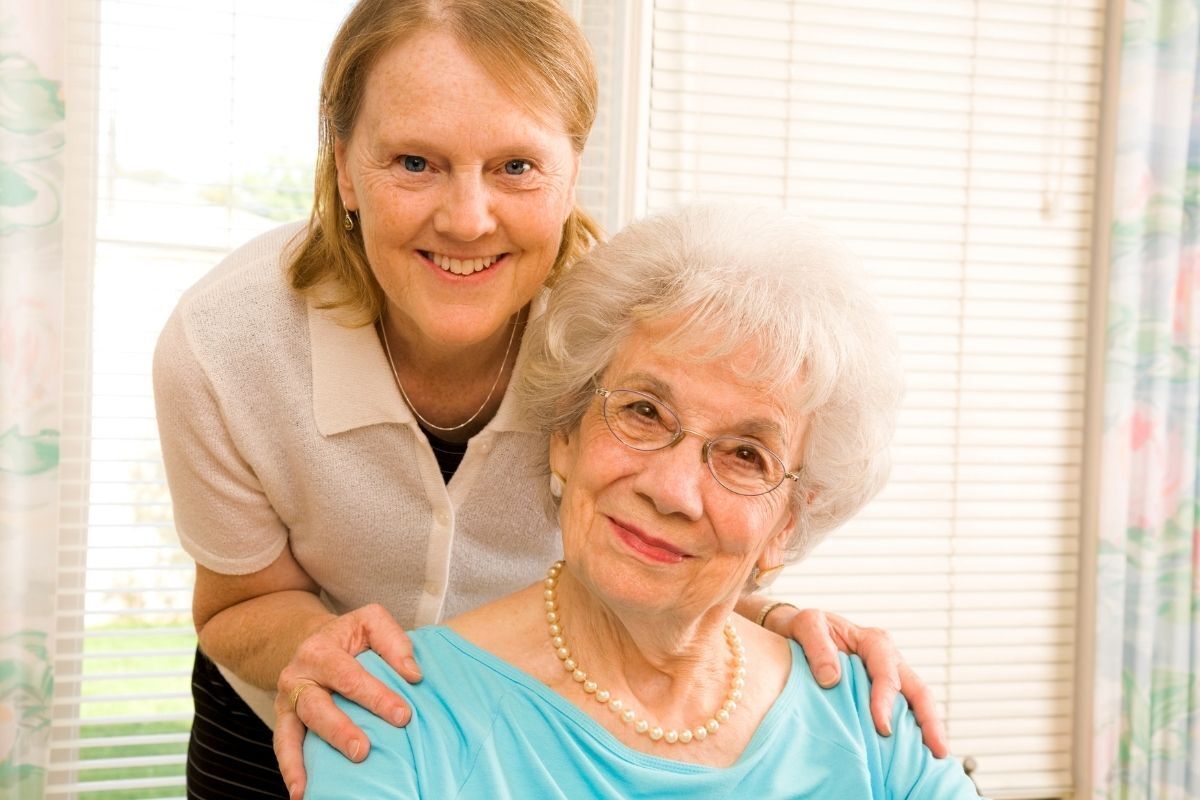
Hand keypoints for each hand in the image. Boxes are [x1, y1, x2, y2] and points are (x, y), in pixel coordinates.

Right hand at [272, 604, 423, 798]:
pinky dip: (290, 770)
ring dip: (303, 760)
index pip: (350, 676)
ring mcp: (287, 701)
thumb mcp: (372, 622)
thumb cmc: (352, 636)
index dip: (376, 696)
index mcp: (320, 650)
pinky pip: (282, 746)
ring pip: (291, 731)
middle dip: (340, 730)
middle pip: (317, 706)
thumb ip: (394, 642)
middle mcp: (297, 675)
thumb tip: (413, 674)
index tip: (403, 715)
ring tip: (313, 787)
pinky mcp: (283, 720)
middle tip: (363, 750)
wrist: (314, 640)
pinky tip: (301, 793)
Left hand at [771, 606, 948, 757]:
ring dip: (927, 729)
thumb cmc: (805, 627)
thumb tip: (831, 678)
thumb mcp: (806, 624)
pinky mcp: (883, 695)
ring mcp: (890, 678)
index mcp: (873, 641)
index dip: (886, 700)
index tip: (883, 728)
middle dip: (930, 720)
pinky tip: (914, 754)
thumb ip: (817, 646)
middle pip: (917, 690)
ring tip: (936, 758)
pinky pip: (902, 713)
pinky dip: (910, 732)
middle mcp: (889, 660)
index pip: (887, 673)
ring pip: (916, 703)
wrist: (797, 632)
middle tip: (937, 750)